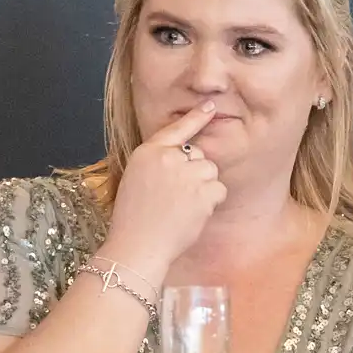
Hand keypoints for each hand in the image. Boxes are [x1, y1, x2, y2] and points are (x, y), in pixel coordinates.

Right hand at [98, 102, 227, 281]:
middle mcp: (168, 158)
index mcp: (148, 152)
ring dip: (204, 187)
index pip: (176, 129)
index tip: (211, 106)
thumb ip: (158, 163)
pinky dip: (211, 203)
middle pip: (198, 155)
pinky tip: (193, 215)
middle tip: (176, 197)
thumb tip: (184, 157)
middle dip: (194, 173)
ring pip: (210, 171)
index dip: (196, 117)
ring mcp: (186, 174)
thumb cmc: (134, 219)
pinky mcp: (202, 193)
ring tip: (183, 207)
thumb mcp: (135, 178)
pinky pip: (219, 190)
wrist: (138, 245)